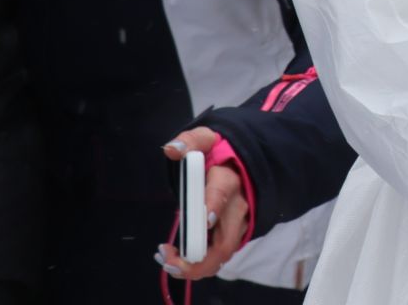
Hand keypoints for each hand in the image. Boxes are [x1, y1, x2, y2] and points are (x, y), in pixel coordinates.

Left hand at [158, 127, 247, 280]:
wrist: (240, 166)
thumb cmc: (218, 155)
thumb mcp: (205, 140)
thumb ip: (189, 142)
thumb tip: (171, 150)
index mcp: (228, 180)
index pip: (222, 194)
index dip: (213, 208)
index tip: (204, 220)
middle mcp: (237, 207)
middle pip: (224, 242)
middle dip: (197, 259)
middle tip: (168, 260)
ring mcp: (238, 225)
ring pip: (221, 256)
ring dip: (194, 266)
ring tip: (166, 261)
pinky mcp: (233, 236)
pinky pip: (217, 257)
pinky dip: (197, 265)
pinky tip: (175, 260)